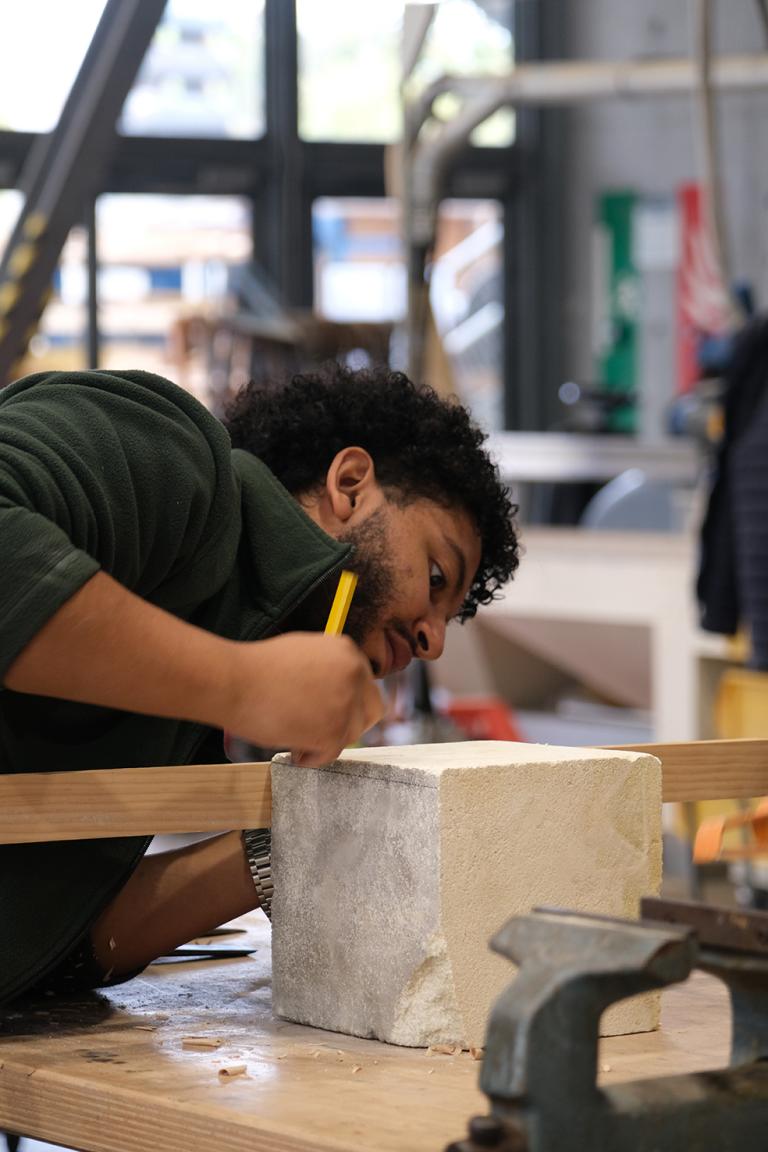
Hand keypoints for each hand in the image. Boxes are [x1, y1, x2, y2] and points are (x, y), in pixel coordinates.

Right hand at [225, 633, 382, 766]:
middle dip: (350, 724)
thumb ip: (329, 669)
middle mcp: (354, 674)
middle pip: (371, 711)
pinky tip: (294, 750)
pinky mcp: (333, 731)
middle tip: (325, 732)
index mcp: (347, 651)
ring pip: (351, 734)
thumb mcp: (304, 652)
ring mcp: (346, 703)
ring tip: (298, 738)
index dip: (351, 703)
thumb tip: (337, 692)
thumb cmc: (257, 668)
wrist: (234, 681)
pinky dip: (313, 757)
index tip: (334, 714)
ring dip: (328, 740)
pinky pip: (331, 753)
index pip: (366, 685)